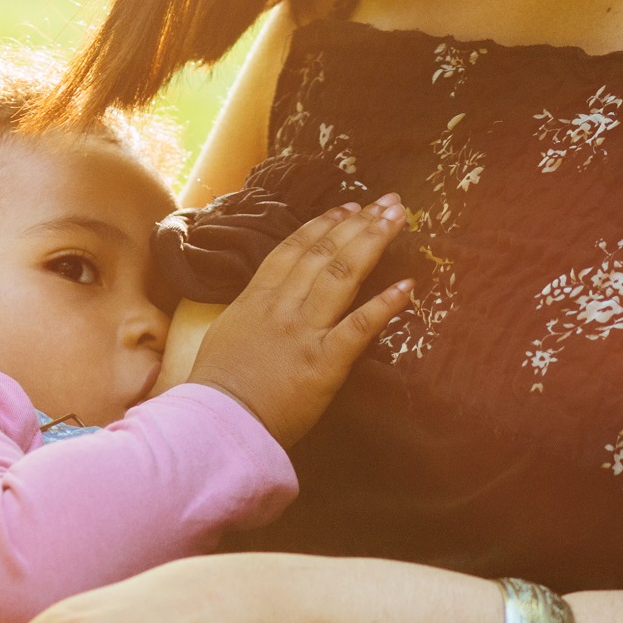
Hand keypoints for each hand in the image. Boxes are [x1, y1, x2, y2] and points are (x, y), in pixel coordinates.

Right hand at [190, 196, 412, 445]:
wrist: (217, 420)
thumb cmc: (217, 386)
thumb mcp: (226, 333)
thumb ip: (250, 311)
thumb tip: (265, 298)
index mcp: (256, 298)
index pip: (292, 249)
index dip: (323, 225)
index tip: (347, 207)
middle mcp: (282, 307)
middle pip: (324, 254)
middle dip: (358, 223)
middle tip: (387, 202)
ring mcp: (304, 332)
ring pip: (341, 276)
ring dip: (372, 243)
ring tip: (396, 221)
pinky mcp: (323, 363)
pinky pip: (358, 327)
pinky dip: (383, 305)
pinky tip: (406, 286)